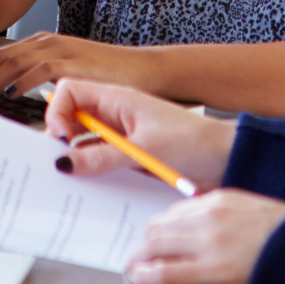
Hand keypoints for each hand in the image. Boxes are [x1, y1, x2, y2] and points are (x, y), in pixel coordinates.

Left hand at [0, 32, 160, 102]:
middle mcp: (45, 44)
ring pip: (13, 63)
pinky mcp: (73, 61)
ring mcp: (58, 50)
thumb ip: (40, 87)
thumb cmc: (107, 79)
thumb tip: (13, 103)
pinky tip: (7, 92)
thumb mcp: (66, 81)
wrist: (144, 70)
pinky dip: (21, 80)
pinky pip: (40, 69)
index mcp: (40, 47)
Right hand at [45, 78, 236, 190]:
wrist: (227, 160)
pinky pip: (102, 163)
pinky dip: (95, 175)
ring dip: (79, 161)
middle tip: (62, 165)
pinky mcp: (130, 158)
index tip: (61, 139)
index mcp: (118, 98)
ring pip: (85, 144)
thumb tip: (65, 163)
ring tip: (77, 182)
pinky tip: (96, 191)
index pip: (70, 92)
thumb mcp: (144, 150)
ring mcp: (122, 136)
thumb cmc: (194, 143)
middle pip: (72, 119)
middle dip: (61, 140)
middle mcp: (116, 115)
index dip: (57, 113)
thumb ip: (102, 157)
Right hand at [126, 190, 284, 283]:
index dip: (142, 276)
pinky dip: (174, 217)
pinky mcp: (221, 196)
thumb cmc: (273, 269)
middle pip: (153, 241)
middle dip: (139, 252)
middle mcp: (210, 238)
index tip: (136, 276)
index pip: (161, 273)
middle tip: (137, 259)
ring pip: (163, 219)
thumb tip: (168, 277)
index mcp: (213, 268)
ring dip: (152, 233)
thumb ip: (197, 283)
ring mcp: (214, 213)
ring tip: (153, 242)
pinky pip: (183, 205)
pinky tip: (177, 226)